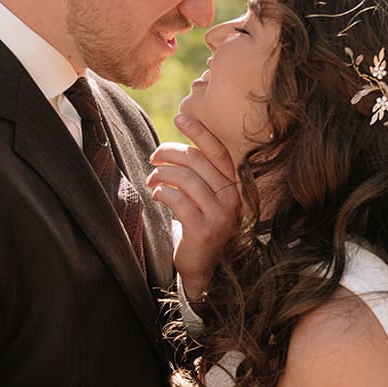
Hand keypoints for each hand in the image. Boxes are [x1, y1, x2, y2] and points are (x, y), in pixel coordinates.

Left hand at [148, 114, 238, 304]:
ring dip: (162, 174)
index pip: (218, 152)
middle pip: (197, 161)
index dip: (200, 132)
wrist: (207, 269)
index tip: (181, 117)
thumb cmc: (202, 227)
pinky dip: (162, 192)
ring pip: (185, 178)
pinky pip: (177, 200)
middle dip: (170, 153)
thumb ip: (200, 176)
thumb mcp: (208, 199)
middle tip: (153, 156)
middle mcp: (232, 198)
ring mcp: (219, 215)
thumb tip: (175, 149)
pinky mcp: (203, 230)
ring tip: (152, 179)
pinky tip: (156, 194)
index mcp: (235, 186)